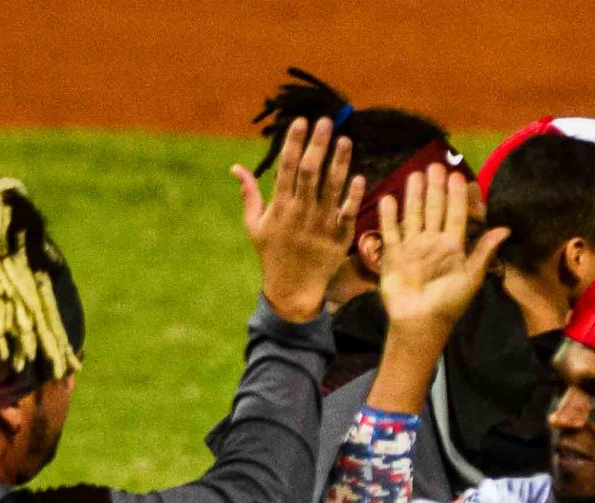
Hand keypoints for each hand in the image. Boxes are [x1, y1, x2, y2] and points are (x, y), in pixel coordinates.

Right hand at [233, 116, 365, 323]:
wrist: (293, 290)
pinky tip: (359, 176)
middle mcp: (301, 213)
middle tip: (325, 122)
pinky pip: (347, 213)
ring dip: (339, 162)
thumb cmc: (272, 255)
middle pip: (310, 172)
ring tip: (345, 140)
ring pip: (332, 188)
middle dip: (317, 145)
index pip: (287, 168)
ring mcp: (321, 225)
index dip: (294, 143)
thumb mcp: (254, 226)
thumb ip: (249, 195)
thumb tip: (236, 167)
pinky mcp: (339, 238)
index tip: (301, 121)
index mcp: (280, 207)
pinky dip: (353, 196)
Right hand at [375, 164, 511, 342]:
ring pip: (414, 215)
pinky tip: (388, 197)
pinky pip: (391, 230)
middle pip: (434, 210)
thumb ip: (484, 251)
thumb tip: (506, 228)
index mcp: (453, 246)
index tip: (458, 175)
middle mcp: (433, 242)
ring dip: (414, 196)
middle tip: (434, 165)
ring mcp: (413, 247)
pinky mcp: (394, 254)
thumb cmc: (449, 302)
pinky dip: (389, 216)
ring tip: (414, 174)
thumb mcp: (472, 276)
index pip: (456, 215)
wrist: (420, 321)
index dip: (458, 196)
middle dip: (435, 188)